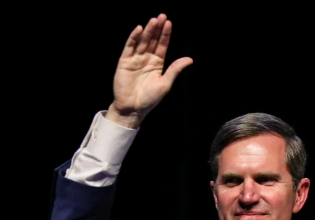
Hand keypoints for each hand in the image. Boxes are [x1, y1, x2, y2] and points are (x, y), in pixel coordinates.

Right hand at [107, 14, 192, 128]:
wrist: (133, 108)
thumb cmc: (150, 98)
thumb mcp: (165, 83)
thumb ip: (175, 69)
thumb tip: (190, 59)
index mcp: (157, 63)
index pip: (161, 45)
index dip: (165, 34)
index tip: (169, 23)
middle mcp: (146, 59)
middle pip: (152, 40)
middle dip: (157, 29)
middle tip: (162, 16)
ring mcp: (135, 59)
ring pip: (142, 41)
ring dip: (147, 30)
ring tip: (153, 20)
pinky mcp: (124, 61)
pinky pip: (129, 47)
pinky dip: (133, 38)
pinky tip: (139, 29)